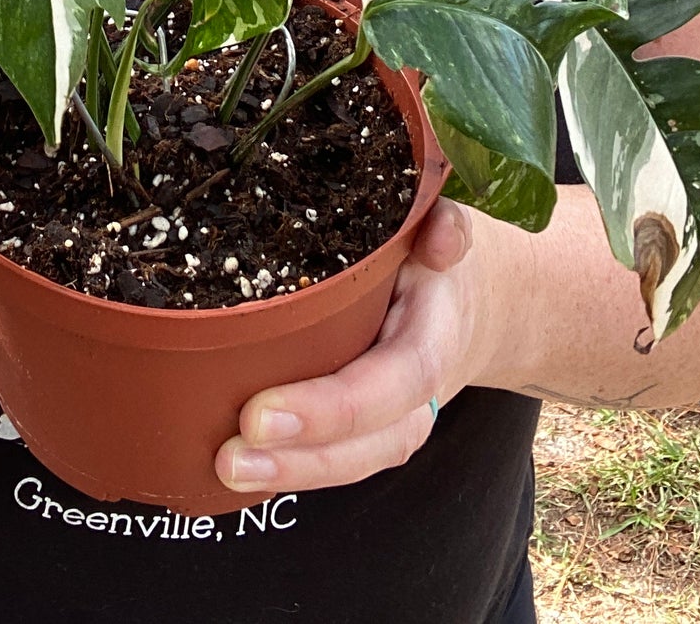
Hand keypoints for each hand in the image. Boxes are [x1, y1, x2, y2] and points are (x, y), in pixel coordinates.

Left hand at [215, 200, 490, 493]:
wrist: (471, 309)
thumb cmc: (436, 266)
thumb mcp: (445, 236)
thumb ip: (447, 228)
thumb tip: (441, 239)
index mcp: (432, 342)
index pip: (391, 384)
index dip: (331, 408)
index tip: (258, 415)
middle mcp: (415, 396)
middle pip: (368, 441)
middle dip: (300, 457)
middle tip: (232, 455)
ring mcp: (395, 422)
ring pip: (351, 463)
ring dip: (290, 472)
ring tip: (228, 468)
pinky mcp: (368, 433)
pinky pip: (335, 461)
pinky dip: (290, 468)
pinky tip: (240, 470)